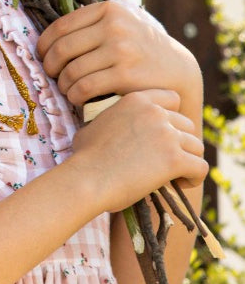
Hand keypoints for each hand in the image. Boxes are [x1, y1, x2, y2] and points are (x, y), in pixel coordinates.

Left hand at [36, 0, 201, 112]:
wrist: (177, 70)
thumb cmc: (138, 49)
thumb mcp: (119, 25)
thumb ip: (90, 25)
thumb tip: (46, 40)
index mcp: (108, 10)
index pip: (60, 27)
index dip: (44, 45)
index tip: (42, 57)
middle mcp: (115, 26)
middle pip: (62, 50)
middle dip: (50, 67)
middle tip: (52, 76)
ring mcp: (121, 49)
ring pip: (71, 71)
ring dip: (63, 85)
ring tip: (67, 89)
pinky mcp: (125, 74)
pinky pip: (84, 87)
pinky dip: (74, 96)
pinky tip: (77, 98)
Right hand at [69, 88, 207, 214]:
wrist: (85, 179)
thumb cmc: (83, 159)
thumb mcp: (94, 126)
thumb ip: (113, 120)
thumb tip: (111, 128)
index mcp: (137, 100)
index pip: (172, 99)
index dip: (172, 119)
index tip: (163, 137)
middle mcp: (155, 113)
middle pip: (187, 125)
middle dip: (180, 144)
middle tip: (166, 161)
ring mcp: (167, 135)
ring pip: (196, 147)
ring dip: (187, 161)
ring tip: (173, 176)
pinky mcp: (174, 159)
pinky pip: (200, 167)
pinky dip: (194, 178)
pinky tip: (180, 184)